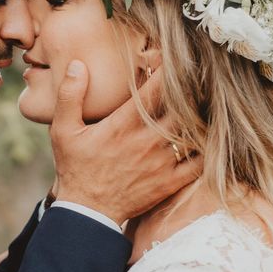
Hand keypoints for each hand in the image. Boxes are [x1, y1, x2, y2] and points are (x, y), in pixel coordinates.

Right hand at [50, 61, 201, 225]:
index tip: (171, 59)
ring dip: (203, 115)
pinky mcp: (171, 181)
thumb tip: (77, 64)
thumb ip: (69, 96)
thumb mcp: (62, 130)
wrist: (87, 212)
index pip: (156, 89)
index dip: (169, 69)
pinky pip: (201, 161)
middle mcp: (147, 140)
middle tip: (199, 75)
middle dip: (193, 89)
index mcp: (123, 125)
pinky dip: (209, 146)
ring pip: (195, 131)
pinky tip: (209, 135)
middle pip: (183, 106)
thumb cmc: (75, 168)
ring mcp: (162, 162)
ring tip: (208, 101)